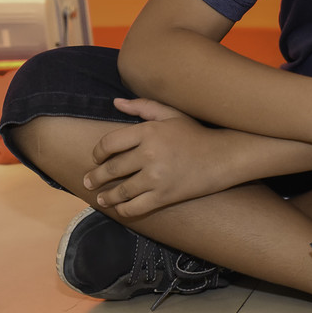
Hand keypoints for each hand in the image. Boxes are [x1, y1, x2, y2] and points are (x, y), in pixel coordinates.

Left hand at [84, 97, 231, 217]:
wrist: (222, 157)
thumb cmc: (195, 134)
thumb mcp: (171, 114)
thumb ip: (143, 106)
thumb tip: (116, 103)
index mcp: (148, 131)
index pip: (109, 143)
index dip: (98, 152)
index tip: (97, 158)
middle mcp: (149, 154)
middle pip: (111, 169)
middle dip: (95, 177)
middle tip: (89, 182)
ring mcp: (156, 177)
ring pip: (120, 191)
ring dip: (106, 197)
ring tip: (102, 198)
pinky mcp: (164, 196)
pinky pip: (134, 207)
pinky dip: (123, 209)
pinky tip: (120, 207)